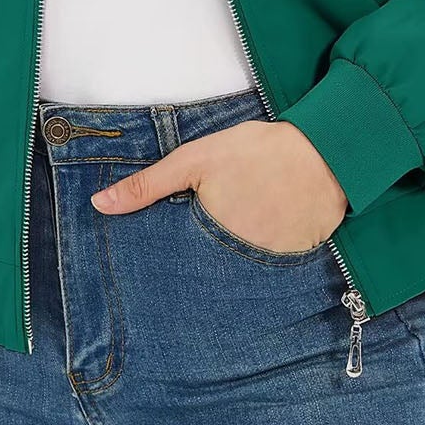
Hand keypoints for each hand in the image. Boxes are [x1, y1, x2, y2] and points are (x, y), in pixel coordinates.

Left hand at [91, 118, 347, 252]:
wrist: (325, 151)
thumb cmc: (256, 151)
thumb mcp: (195, 160)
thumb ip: (147, 185)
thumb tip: (99, 205)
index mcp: (209, 240)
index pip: (178, 268)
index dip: (172, 264)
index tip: (167, 264)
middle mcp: (239, 263)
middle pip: (210, 274)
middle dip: (204, 265)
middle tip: (215, 238)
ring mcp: (271, 267)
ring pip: (242, 272)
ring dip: (238, 262)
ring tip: (245, 229)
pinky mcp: (298, 264)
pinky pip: (274, 268)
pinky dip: (268, 254)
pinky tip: (271, 229)